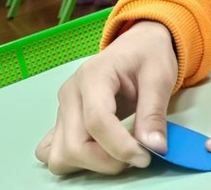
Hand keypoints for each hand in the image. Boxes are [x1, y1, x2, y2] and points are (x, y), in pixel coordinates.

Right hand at [35, 21, 177, 175]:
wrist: (137, 45)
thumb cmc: (148, 56)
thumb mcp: (160, 77)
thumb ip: (154, 113)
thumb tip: (155, 148)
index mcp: (93, 76)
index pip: (97, 121)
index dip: (121, 146)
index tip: (145, 157)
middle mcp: (70, 94)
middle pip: (74, 145)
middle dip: (107, 161)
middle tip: (137, 156)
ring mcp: (62, 109)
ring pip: (60, 156)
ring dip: (89, 164)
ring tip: (118, 153)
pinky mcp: (61, 122)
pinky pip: (51, 152)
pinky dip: (73, 161)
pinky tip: (98, 152)